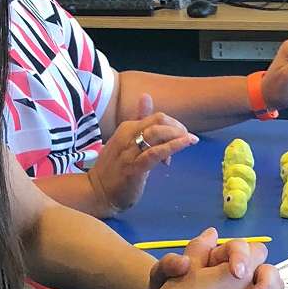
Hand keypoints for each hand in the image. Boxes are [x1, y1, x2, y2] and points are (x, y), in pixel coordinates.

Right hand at [88, 96, 196, 214]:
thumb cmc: (114, 167)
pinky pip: (155, 153)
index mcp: (127, 127)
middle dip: (178, 127)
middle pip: (159, 120)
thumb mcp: (126, 139)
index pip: (155, 116)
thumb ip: (139, 120)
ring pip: (157, 133)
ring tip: (190, 141)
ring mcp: (129, 151)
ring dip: (178, 135)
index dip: (172, 124)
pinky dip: (173, 146)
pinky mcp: (134, 167)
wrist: (97, 192)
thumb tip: (146, 96)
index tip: (179, 136)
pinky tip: (186, 144)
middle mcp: (127, 135)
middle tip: (186, 139)